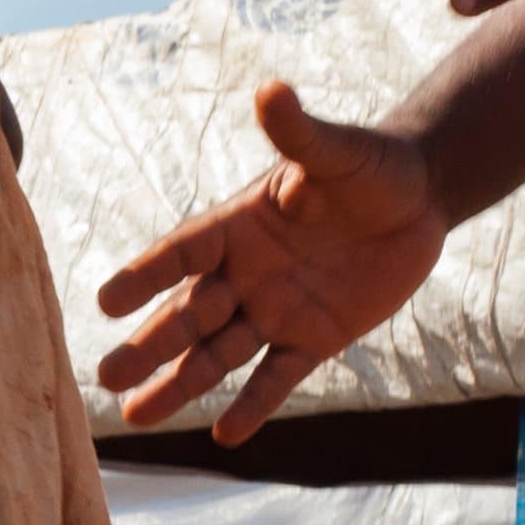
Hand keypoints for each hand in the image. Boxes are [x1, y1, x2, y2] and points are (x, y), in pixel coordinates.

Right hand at [87, 80, 449, 438]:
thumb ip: (299, 132)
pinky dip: (253, 405)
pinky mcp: (314, 339)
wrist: (419, 200)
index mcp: (238, 225)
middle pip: (187, 315)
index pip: (182, 253)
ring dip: (180, 385)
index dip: (145, 276)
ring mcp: (275, 309)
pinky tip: (224, 434)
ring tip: (138, 418)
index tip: (105, 303)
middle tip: (106, 379)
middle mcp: (245, 272)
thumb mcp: (334, 151)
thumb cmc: (370, 165)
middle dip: (149, 347)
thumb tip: (271, 90)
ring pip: (217, 354)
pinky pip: (276, 377)